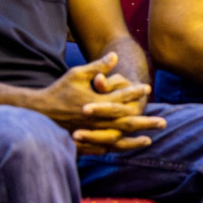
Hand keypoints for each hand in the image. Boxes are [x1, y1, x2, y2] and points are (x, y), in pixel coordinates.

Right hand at [30, 52, 164, 151]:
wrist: (38, 112)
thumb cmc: (59, 91)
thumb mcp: (76, 75)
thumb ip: (98, 67)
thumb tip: (115, 55)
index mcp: (94, 103)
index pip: (120, 97)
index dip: (135, 92)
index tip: (148, 87)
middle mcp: (95, 120)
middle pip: (125, 122)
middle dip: (146, 122)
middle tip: (163, 123)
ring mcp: (90, 133)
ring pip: (117, 139)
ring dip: (135, 140)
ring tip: (150, 139)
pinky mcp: (84, 142)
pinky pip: (104, 148)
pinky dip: (117, 147)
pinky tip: (129, 147)